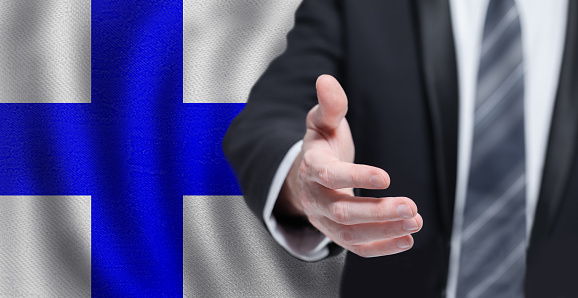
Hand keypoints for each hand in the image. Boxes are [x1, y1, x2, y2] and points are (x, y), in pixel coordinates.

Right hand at [276, 74, 422, 257]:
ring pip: (351, 234)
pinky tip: (406, 240)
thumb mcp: (322, 122)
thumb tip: (326, 80)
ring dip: (384, 231)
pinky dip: (381, 248)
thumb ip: (329, 105)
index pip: (330, 176)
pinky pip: (356, 247)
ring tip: (416, 222)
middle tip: (411, 206)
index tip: (386, 178)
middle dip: (377, 212)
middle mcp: (315, 198)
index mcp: (312, 167)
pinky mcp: (337, 234)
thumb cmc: (321, 147)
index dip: (356, 177)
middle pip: (342, 212)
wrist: (307, 177)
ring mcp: (324, 220)